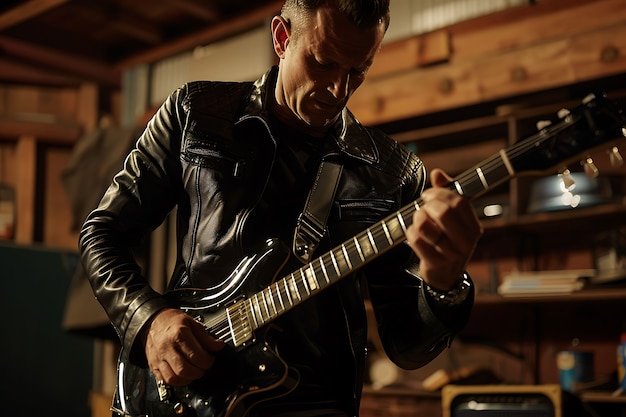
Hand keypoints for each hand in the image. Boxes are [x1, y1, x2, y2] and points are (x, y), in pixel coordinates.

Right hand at [144, 308, 224, 385]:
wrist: (154, 321)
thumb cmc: (173, 322)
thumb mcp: (193, 323)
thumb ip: (206, 337)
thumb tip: (218, 347)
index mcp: (178, 335)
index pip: (196, 356)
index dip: (208, 361)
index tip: (211, 359)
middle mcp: (167, 347)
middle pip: (184, 370)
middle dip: (199, 372)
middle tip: (203, 367)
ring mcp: (158, 358)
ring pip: (173, 378)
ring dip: (188, 379)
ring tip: (194, 372)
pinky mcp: (153, 365)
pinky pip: (164, 380)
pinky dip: (176, 382)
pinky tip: (183, 376)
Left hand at [406, 168, 482, 289]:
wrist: (446, 275)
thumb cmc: (448, 241)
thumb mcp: (453, 219)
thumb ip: (446, 194)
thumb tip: (437, 173)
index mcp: (473, 226)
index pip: (459, 201)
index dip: (439, 193)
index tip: (428, 195)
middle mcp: (466, 240)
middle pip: (443, 212)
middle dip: (426, 206)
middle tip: (422, 208)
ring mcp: (452, 254)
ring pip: (425, 226)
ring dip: (417, 219)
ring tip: (419, 222)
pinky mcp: (436, 263)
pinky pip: (416, 240)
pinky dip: (410, 233)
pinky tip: (414, 235)